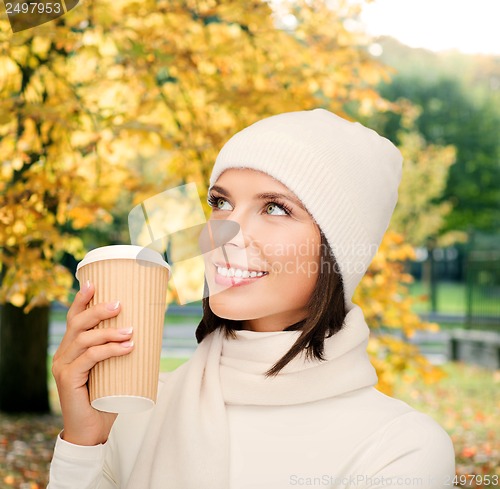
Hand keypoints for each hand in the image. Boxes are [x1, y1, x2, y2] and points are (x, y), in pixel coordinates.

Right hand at [52, 280, 133, 445]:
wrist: (93, 429)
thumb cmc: (106, 396)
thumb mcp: (114, 368)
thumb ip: (122, 350)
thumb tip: (151, 331)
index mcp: (72, 347)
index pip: (74, 318)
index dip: (81, 300)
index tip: (93, 283)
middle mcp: (64, 353)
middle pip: (77, 323)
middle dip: (98, 310)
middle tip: (120, 304)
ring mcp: (63, 366)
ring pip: (84, 339)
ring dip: (109, 332)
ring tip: (131, 331)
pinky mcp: (68, 379)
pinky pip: (89, 358)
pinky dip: (109, 350)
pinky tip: (126, 347)